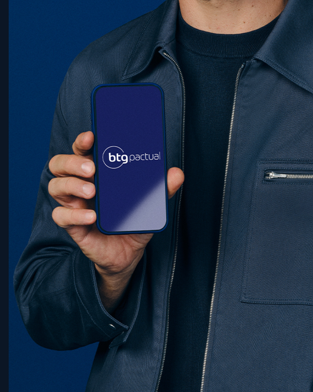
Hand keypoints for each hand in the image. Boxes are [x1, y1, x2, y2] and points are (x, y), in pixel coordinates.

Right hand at [48, 131, 183, 310]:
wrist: (127, 254)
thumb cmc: (132, 222)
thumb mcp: (150, 205)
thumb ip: (162, 189)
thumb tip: (177, 173)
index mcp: (97, 173)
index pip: (82, 150)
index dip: (83, 141)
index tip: (92, 136)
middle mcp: (81, 185)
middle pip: (61, 164)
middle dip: (73, 161)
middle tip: (92, 168)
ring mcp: (75, 204)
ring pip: (56, 186)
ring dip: (72, 185)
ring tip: (92, 190)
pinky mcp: (73, 226)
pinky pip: (61, 216)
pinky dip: (74, 215)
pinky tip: (91, 216)